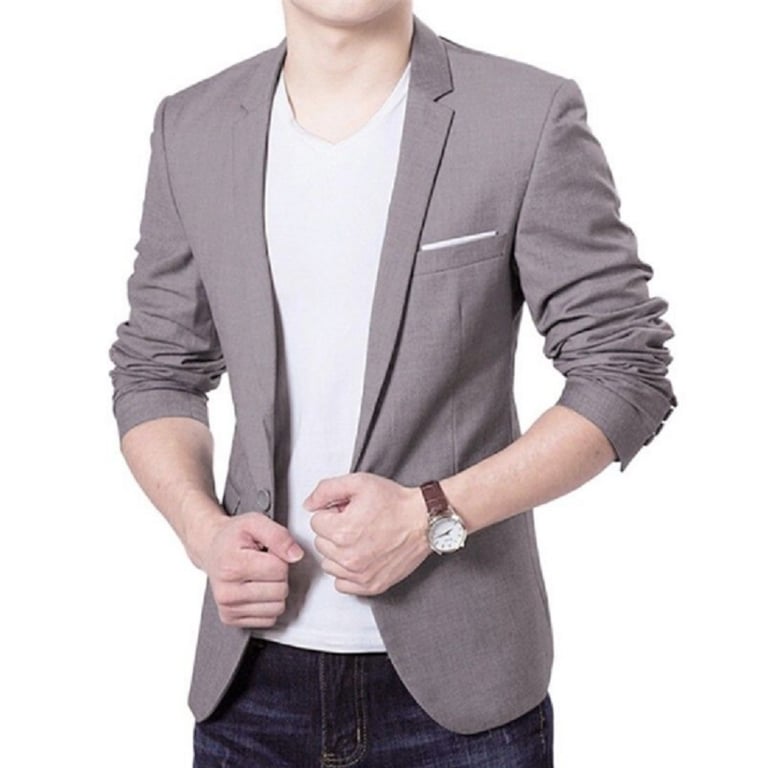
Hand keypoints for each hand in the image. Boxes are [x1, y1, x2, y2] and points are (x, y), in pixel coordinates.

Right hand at [198, 510, 303, 627]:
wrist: (212, 549)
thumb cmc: (233, 537)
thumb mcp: (255, 522)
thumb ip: (278, 535)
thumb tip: (296, 555)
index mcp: (232, 566)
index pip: (279, 569)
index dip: (280, 558)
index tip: (267, 552)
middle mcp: (227, 592)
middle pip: (280, 591)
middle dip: (279, 575)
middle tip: (263, 564)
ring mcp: (228, 609)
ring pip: (277, 608)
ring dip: (275, 591)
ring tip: (260, 576)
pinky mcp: (231, 619)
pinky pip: (269, 619)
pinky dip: (268, 604)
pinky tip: (256, 589)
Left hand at [303, 472, 429, 595]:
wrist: (424, 521)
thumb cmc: (396, 503)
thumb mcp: (359, 483)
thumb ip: (326, 490)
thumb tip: (309, 504)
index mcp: (342, 531)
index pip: (316, 522)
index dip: (332, 513)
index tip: (347, 511)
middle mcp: (348, 557)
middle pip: (321, 543)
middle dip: (334, 531)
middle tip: (356, 523)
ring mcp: (360, 574)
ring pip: (329, 564)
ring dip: (338, 552)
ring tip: (359, 539)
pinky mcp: (371, 585)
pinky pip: (341, 584)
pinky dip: (347, 572)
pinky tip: (360, 557)